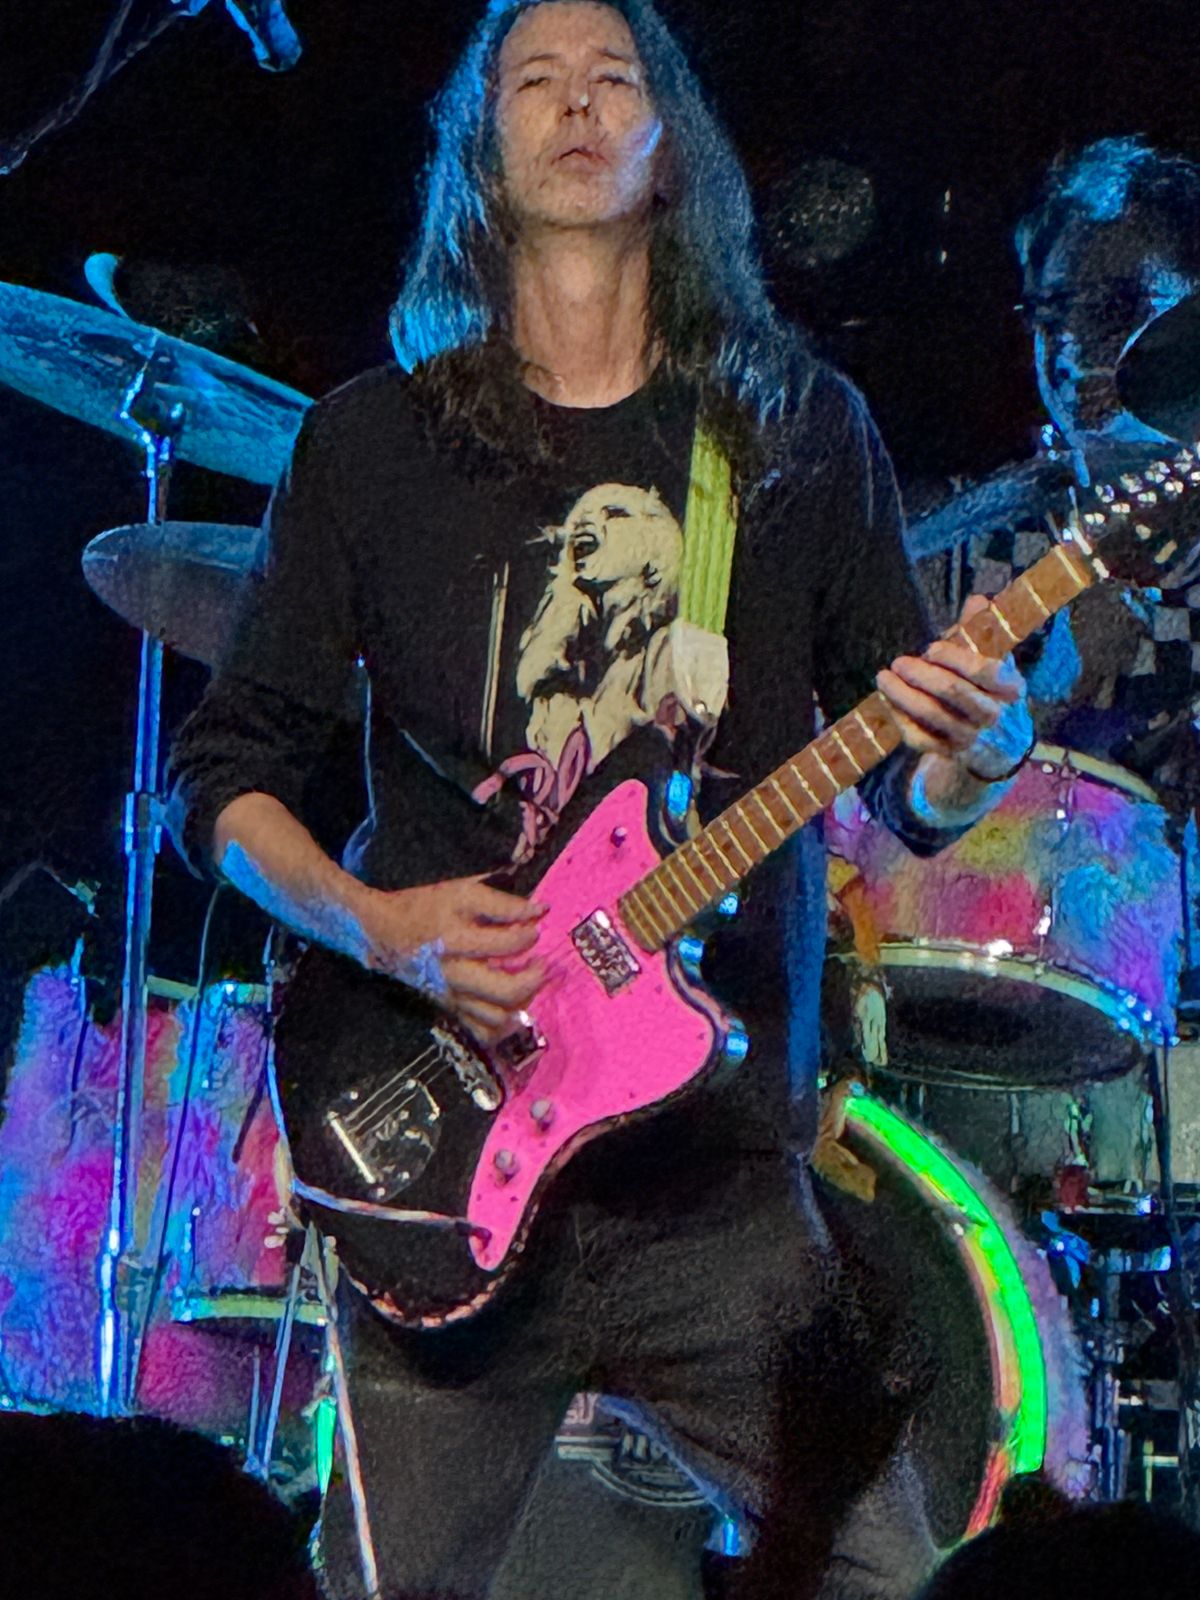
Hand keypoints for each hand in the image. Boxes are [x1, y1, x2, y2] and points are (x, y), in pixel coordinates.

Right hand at [359, 876, 546, 1047]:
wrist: (382, 933)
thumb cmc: (425, 907)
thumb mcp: (461, 892)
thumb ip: (502, 902)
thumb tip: (541, 911)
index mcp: (457, 937)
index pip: (509, 943)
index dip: (530, 935)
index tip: (536, 926)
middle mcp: (455, 971)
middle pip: (508, 990)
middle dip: (535, 977)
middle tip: (541, 963)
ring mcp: (452, 995)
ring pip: (498, 1016)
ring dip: (522, 1000)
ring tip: (527, 982)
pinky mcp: (448, 1009)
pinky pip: (482, 1033)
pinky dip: (503, 1025)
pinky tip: (511, 1006)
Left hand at [876, 593, 1028, 768]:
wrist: (998, 744)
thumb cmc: (989, 690)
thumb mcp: (993, 660)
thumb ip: (982, 632)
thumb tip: (978, 600)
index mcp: (1011, 688)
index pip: (987, 671)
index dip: (956, 658)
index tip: (931, 648)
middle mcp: (994, 715)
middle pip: (955, 692)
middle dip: (922, 675)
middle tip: (898, 662)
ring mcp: (971, 738)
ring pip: (933, 716)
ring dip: (903, 695)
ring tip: (883, 678)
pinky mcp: (949, 754)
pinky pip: (920, 738)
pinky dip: (901, 718)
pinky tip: (888, 701)